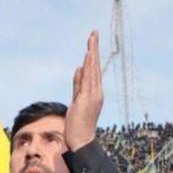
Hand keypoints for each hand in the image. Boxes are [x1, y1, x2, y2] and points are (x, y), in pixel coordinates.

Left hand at [65, 31, 102, 150]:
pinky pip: (87, 81)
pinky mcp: (86, 100)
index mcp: (94, 92)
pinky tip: (87, 57)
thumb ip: (77, 85)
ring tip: (91, 39)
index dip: (93, 55)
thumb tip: (79, 68)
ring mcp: (92, 96)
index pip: (94, 70)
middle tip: (94, 32)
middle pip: (95, 66)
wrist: (81, 140)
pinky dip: (88, 68)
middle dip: (94, 49)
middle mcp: (96, 92)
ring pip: (93, 71)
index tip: (91, 41)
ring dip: (92, 54)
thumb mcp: (76, 101)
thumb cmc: (78, 124)